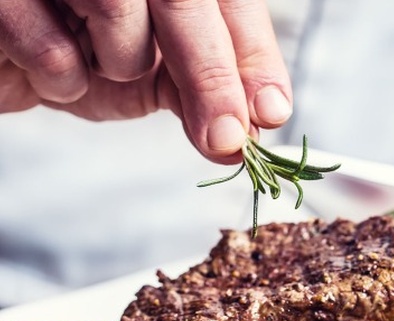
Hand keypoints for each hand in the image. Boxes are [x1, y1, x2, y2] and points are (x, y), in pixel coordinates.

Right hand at [0, 0, 291, 163]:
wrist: (5, 57)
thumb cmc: (82, 55)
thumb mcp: (154, 75)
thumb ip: (200, 91)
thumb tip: (246, 133)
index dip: (255, 54)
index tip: (271, 112)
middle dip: (212, 77)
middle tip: (226, 139)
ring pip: (118, 7)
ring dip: (119, 63)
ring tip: (96, 66)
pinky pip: (50, 44)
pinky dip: (61, 78)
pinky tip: (50, 71)